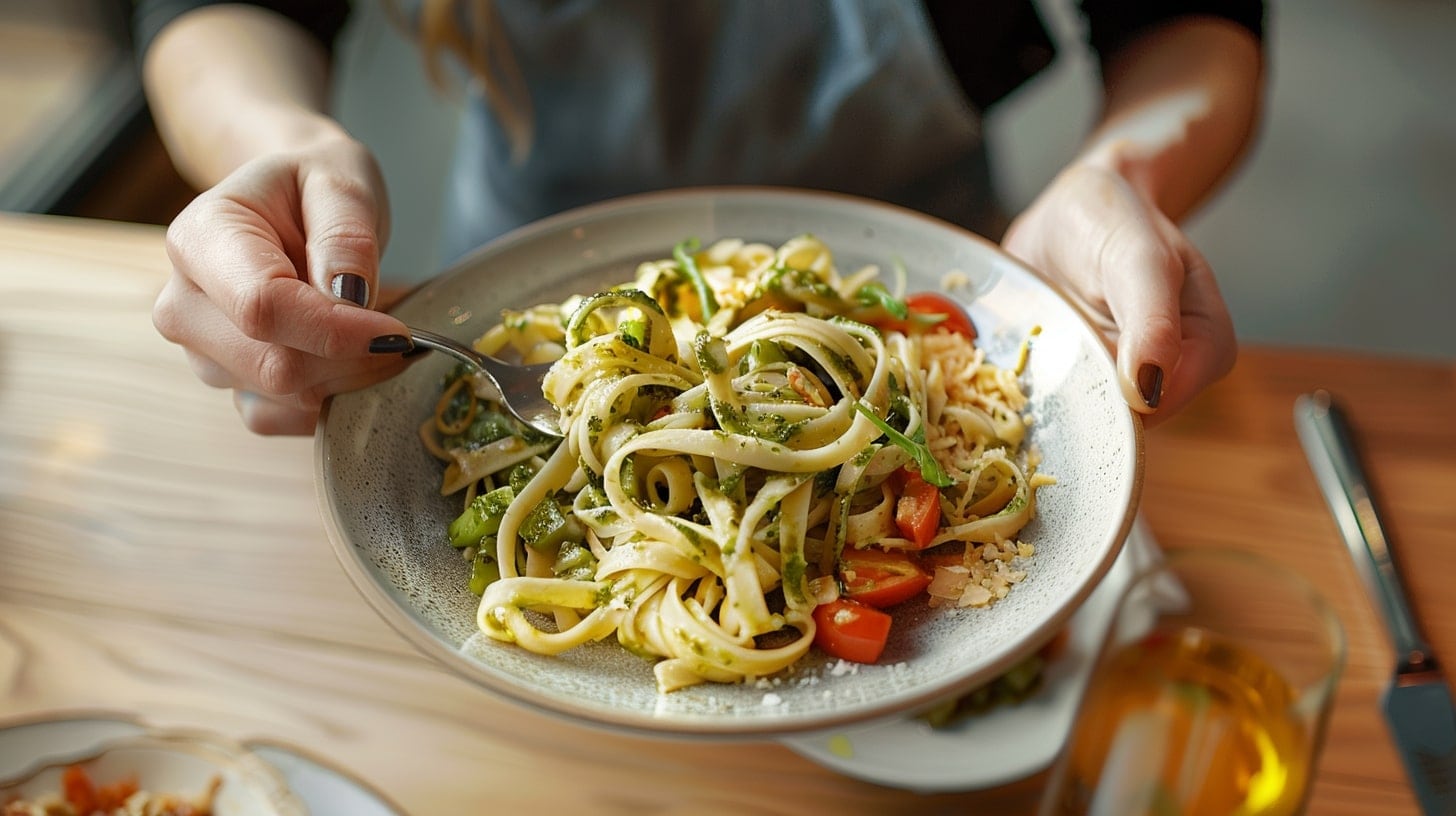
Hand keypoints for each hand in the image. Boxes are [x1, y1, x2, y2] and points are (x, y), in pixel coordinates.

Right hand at [153, 136, 410, 433]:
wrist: (287, 204)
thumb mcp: (340, 183)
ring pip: (284, 396)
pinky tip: (351, 363)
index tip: (397, 332)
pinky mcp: (225, 383)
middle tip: (402, 334)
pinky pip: (278, 418)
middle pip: (274, 364)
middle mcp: (184, 302)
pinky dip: (327, 401)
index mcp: (200, 239)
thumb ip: (345, 236)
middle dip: (353, 359)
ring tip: (371, 331)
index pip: (262, 307)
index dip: (336, 331)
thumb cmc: (312, 187)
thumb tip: (348, 297)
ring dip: (346, 377)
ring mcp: (200, 351)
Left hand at [1001, 162, 1235, 426]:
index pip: (1157, 408)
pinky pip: (1050, 405)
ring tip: (1027, 345)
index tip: (1071, 360)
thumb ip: (1153, 323)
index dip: (1110, 396)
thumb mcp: (1140, 260)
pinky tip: (1007, 361)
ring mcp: (1116, 382)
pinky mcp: (1078, 380)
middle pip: (1116, 421)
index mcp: (1204, 353)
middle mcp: (1164, 378)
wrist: (1076, 208)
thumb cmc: (1118, 220)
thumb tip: (1147, 394)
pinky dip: (1024, 390)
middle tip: (1040, 349)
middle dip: (1072, 395)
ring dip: (1043, 393)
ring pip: (1079, 418)